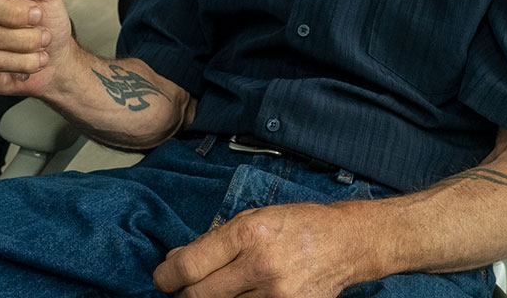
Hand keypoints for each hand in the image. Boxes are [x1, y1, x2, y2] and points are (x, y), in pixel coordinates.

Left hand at [153, 203, 365, 297]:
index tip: (162, 278)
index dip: (167, 276)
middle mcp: (260, 266)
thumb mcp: (253, 218)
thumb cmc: (297, 224)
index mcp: (249, 233)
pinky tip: (236, 295)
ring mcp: (275, 296)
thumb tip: (176, 261)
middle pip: (199, 296)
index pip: (192, 266)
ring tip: (213, 289)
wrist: (344, 243)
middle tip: (180, 288)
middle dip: (183, 294)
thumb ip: (215, 241)